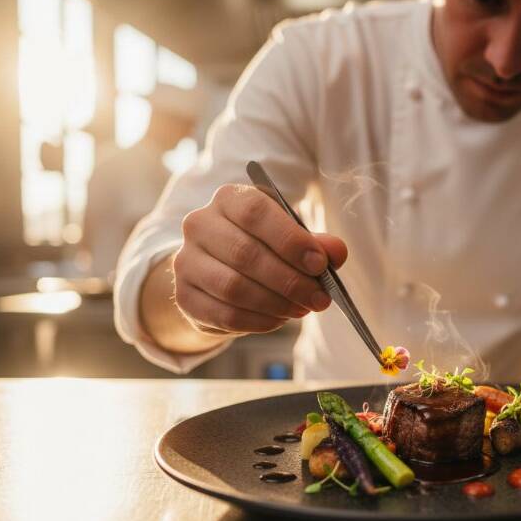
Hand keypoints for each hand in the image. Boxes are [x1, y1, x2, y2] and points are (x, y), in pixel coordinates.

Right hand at [172, 183, 347, 335]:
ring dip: (275, 303)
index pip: (255, 213)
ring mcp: (186, 260)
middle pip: (246, 253)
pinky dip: (258, 321)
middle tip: (319, 298)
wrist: (220, 270)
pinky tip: (278, 319)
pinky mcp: (184, 295)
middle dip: (290, 280)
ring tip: (301, 309)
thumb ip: (316, 243)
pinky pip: (224, 314)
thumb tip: (335, 252)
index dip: (291, 240)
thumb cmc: (264, 248)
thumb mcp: (292, 238)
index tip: (320, 264)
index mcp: (229, 199)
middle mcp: (200, 224)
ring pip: (233, 287)